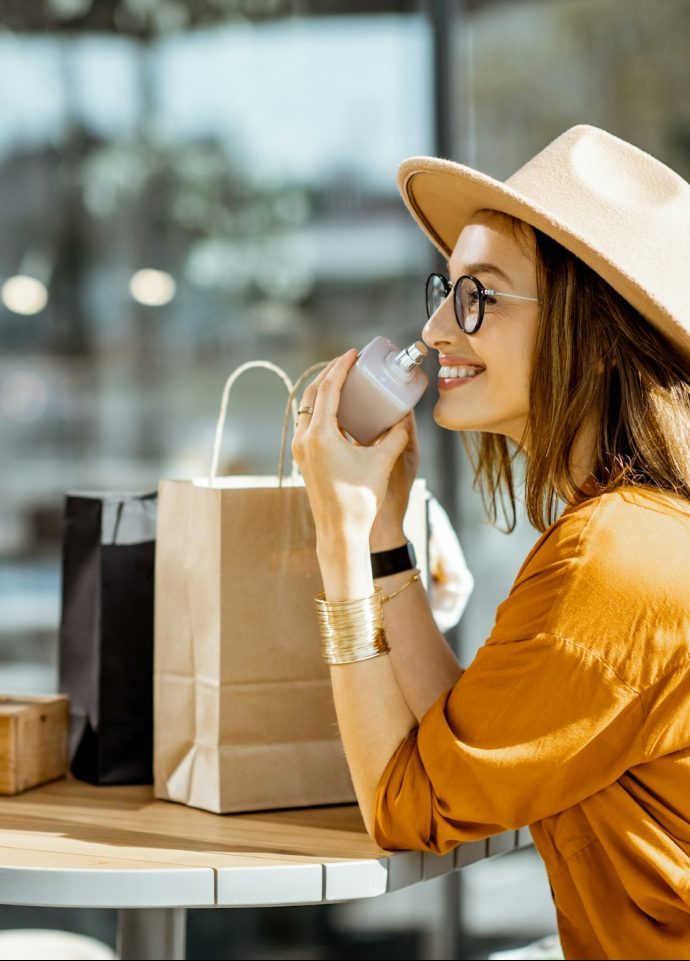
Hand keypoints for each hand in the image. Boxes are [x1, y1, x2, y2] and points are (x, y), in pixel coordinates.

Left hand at [291, 348, 410, 545]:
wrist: (340, 532)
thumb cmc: (360, 500)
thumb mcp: (383, 462)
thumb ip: (395, 435)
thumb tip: (404, 415)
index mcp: (320, 436)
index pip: (328, 389)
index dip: (341, 367)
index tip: (353, 354)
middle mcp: (304, 439)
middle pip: (312, 394)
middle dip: (330, 374)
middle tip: (349, 363)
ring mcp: (301, 450)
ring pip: (307, 408)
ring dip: (322, 391)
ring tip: (343, 381)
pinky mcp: (303, 459)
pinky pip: (307, 423)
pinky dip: (320, 409)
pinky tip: (337, 409)